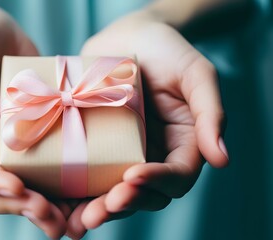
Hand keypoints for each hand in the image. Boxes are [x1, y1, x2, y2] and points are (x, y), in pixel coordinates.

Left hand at [65, 11, 227, 238]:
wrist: (127, 35)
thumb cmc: (166, 50)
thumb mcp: (195, 74)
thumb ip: (211, 113)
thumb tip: (222, 159)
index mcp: (180, 145)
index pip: (175, 176)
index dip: (157, 182)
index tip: (133, 176)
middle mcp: (152, 155)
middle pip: (143, 194)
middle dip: (122, 205)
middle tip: (98, 212)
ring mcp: (122, 152)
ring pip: (114, 191)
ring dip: (98, 209)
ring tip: (79, 221)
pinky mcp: (96, 146)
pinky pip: (89, 174)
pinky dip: (77, 193)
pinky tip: (60, 203)